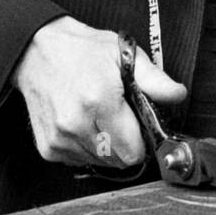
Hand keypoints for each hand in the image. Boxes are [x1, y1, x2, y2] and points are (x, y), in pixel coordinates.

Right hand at [12, 16, 187, 167]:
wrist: (37, 52)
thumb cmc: (82, 51)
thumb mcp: (123, 54)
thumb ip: (154, 79)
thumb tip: (178, 95)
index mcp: (99, 101)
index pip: (133, 152)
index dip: (141, 141)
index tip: (138, 125)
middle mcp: (76, 124)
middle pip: (118, 160)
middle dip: (125, 143)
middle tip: (119, 117)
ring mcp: (60, 139)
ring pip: (99, 163)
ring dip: (105, 146)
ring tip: (98, 117)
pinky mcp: (48, 148)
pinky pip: (80, 160)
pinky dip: (86, 147)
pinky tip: (83, 123)